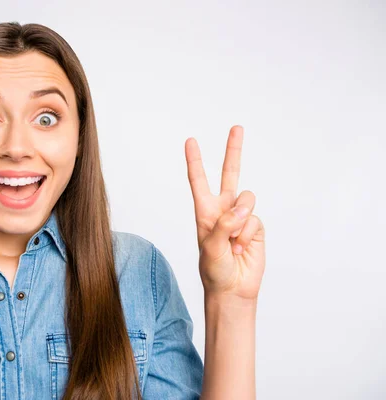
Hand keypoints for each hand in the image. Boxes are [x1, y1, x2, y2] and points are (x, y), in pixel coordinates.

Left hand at [184, 125, 265, 300]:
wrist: (232, 289)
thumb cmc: (214, 270)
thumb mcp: (209, 248)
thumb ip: (223, 225)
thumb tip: (242, 209)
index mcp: (204, 212)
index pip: (198, 181)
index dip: (195, 161)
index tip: (190, 141)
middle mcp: (223, 210)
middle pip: (230, 174)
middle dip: (233, 151)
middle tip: (236, 127)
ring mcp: (241, 217)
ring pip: (247, 199)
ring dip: (240, 221)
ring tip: (233, 242)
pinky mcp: (255, 227)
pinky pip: (255, 220)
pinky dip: (248, 235)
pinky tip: (242, 248)